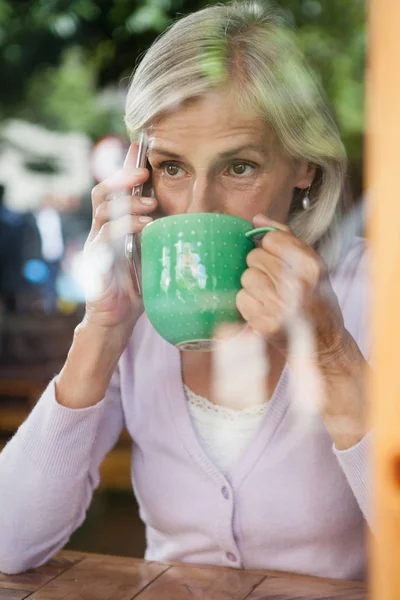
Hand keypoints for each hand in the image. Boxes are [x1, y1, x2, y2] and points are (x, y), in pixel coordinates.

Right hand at [83, 143, 155, 330]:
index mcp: (114, 225)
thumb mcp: (153, 254)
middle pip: (103, 193)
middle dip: (123, 179)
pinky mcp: (94, 262)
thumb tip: (190, 215)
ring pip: (103, 212)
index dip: (124, 168)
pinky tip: (145, 227)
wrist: (117, 319)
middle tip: (144, 174)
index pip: (115, 189)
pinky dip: (125, 228)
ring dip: (128, 204)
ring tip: (152, 206)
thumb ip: (160, 233)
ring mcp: (95, 245)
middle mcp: (100, 231)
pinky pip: (104, 238)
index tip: (140, 151)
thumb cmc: (138, 285)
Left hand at [236, 214, 347, 368]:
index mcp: (311, 266)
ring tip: (271, 297)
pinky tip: (265, 309)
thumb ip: (286, 238)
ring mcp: (280, 306)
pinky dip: (249, 303)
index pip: (270, 239)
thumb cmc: (317, 299)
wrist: (324, 343)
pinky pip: (241, 298)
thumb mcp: (313, 266)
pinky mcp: (265, 324)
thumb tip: (256, 219)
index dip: (269, 248)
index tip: (278, 260)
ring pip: (246, 277)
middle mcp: (297, 285)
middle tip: (276, 282)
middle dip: (261, 267)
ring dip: (254, 286)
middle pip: (254, 257)